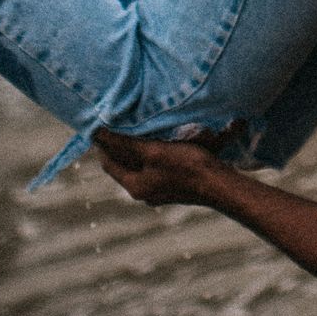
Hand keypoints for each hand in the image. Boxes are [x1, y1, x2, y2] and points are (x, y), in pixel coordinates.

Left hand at [95, 128, 230, 205]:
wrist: (218, 184)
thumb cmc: (185, 166)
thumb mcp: (153, 152)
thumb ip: (125, 144)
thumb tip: (98, 134)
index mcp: (134, 186)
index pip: (108, 163)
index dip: (104, 144)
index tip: (105, 125)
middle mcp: (143, 192)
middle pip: (123, 166)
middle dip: (121, 146)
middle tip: (122, 123)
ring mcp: (158, 191)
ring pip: (140, 166)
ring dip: (137, 149)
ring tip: (140, 129)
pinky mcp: (172, 187)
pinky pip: (154, 169)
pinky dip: (151, 155)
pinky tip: (160, 142)